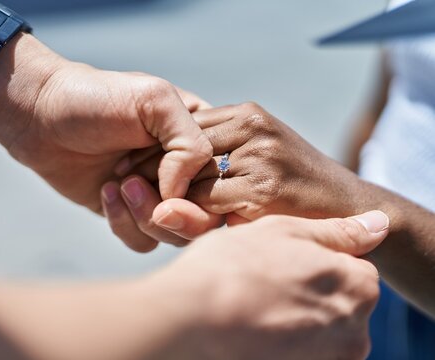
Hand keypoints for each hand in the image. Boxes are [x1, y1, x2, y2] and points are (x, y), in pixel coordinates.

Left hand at [0, 34, 211, 233]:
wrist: (40, 116)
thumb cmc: (97, 98)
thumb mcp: (155, 100)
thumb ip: (190, 143)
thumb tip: (182, 195)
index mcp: (201, 140)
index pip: (228, 182)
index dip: (209, 194)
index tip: (171, 183)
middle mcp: (185, 171)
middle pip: (207, 217)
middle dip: (174, 212)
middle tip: (135, 186)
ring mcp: (158, 195)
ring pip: (176, 234)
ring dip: (145, 215)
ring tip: (118, 182)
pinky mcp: (130, 214)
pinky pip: (144, 241)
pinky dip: (124, 223)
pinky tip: (105, 192)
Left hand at [105, 102, 363, 249]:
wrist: (350, 209)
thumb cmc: (297, 187)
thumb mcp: (259, 154)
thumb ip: (220, 151)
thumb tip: (165, 163)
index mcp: (245, 115)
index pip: (181, 129)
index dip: (151, 152)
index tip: (127, 173)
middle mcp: (251, 127)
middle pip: (179, 151)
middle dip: (149, 174)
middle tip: (125, 191)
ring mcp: (259, 156)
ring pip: (188, 180)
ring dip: (163, 198)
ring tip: (144, 209)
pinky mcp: (264, 189)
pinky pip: (206, 205)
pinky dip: (188, 217)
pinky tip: (178, 226)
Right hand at [155, 211, 387, 359]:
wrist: (192, 319)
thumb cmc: (234, 267)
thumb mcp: (286, 231)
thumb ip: (338, 231)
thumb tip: (380, 223)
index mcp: (358, 285)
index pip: (354, 268)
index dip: (317, 260)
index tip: (284, 260)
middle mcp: (354, 330)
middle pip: (340, 303)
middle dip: (311, 291)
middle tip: (266, 282)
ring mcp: (329, 359)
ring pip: (320, 331)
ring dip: (295, 318)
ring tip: (255, 305)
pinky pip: (302, 351)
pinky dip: (284, 341)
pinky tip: (254, 328)